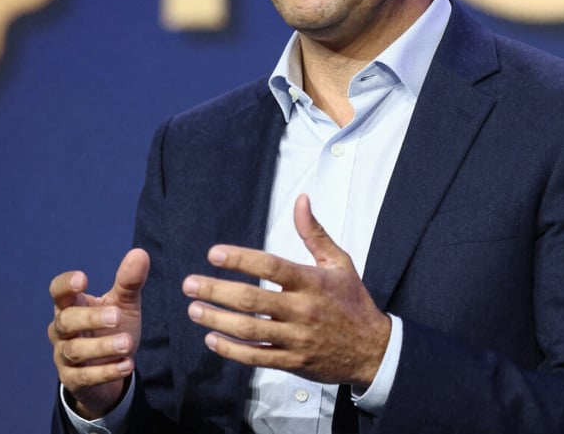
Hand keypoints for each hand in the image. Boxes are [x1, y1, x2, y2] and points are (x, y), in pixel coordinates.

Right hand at [48, 248, 149, 418]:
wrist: (111, 367)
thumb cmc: (112, 327)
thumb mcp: (124, 304)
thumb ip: (129, 281)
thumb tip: (140, 253)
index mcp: (72, 305)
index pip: (58, 292)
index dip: (65, 285)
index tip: (82, 280)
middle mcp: (62, 330)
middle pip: (66, 321)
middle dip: (90, 318)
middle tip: (116, 316)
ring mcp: (64, 356)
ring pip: (75, 350)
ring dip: (102, 347)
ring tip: (127, 344)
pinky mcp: (73, 380)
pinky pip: (85, 377)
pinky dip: (106, 371)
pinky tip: (127, 364)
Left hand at [182, 194, 390, 387]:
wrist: (373, 349)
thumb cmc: (353, 301)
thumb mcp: (339, 261)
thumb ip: (314, 232)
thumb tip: (301, 200)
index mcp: (312, 281)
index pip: (271, 266)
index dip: (240, 259)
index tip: (215, 254)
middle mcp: (302, 309)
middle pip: (252, 300)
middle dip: (216, 290)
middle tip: (190, 283)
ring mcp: (296, 338)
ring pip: (250, 330)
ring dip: (217, 320)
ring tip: (194, 309)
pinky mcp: (293, 362)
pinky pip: (257, 357)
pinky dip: (231, 351)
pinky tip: (212, 339)